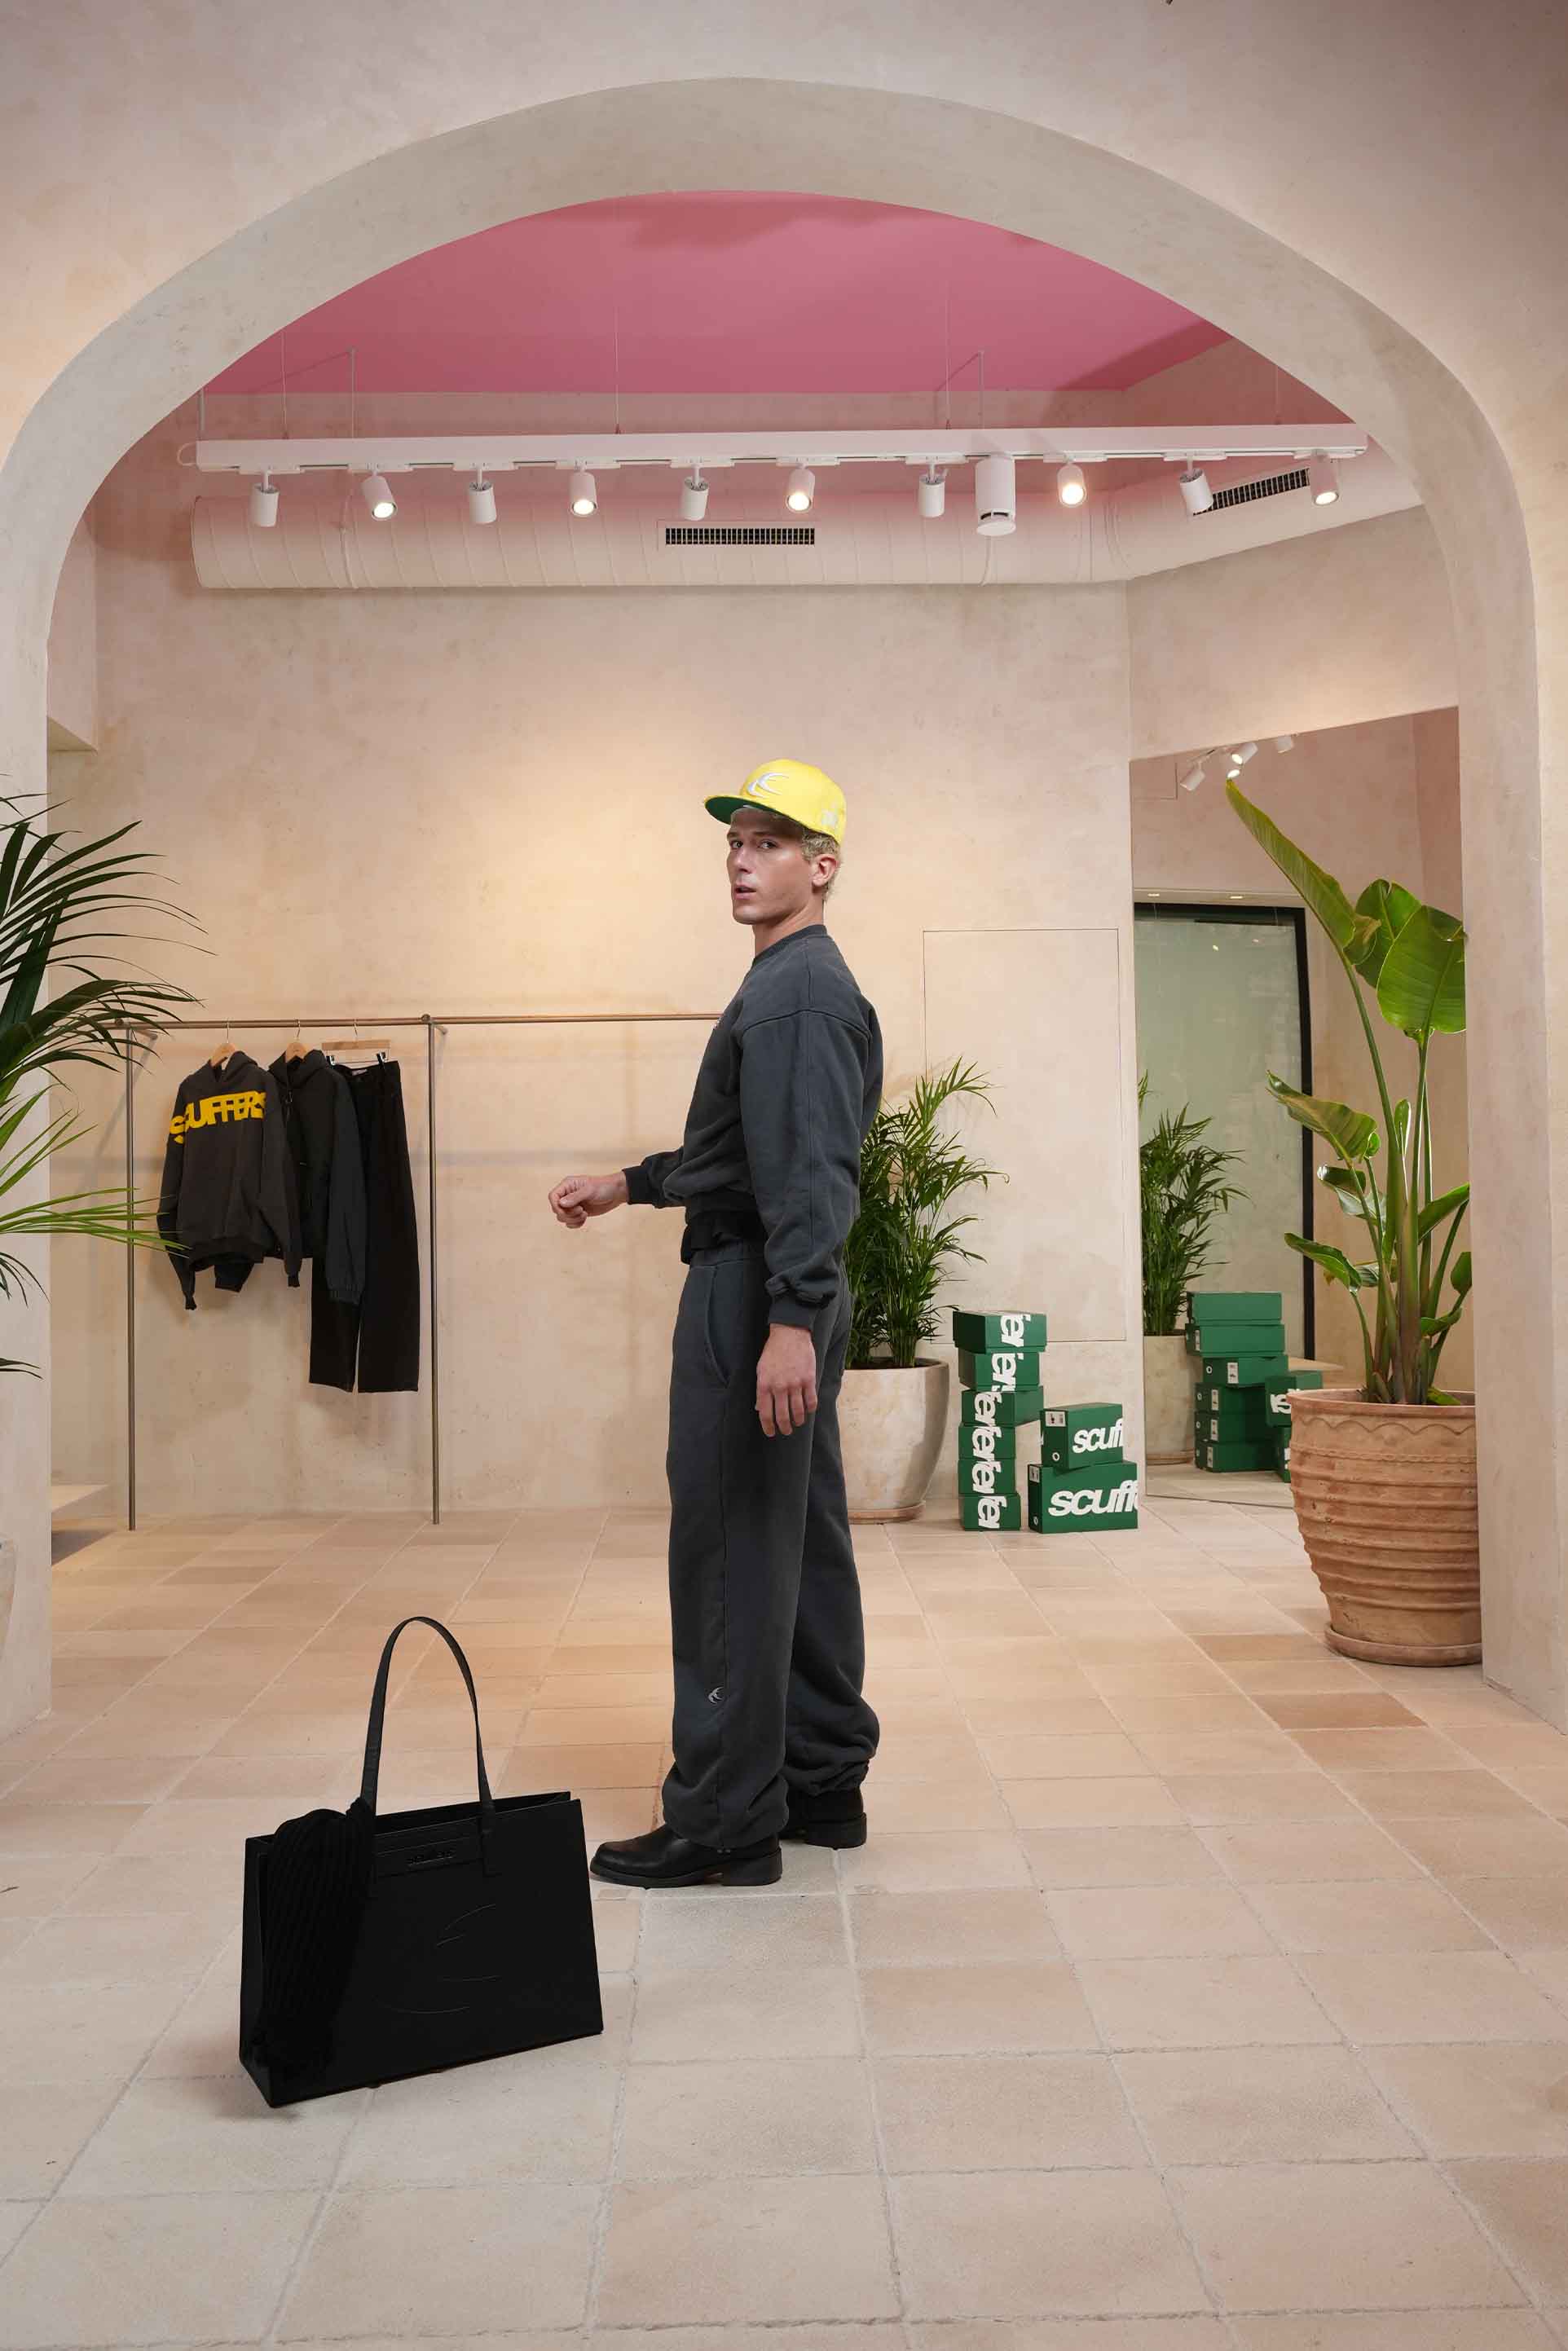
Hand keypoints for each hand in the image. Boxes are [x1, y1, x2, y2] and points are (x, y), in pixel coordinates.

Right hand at [548, 1171, 627, 1228]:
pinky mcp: (578, 1213)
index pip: (553, 1196)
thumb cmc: (604, 1187)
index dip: (556, 1206)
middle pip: (556, 1209)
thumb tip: (560, 1203)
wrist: (616, 1193)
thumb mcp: (590, 1190)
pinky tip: (585, 1219)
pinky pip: (570, 1222)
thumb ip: (575, 1197)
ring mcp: (573, 1205)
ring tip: (584, 1214)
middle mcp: (568, 1195)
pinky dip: (576, 1224)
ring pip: (562, 1217)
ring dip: (572, 1219)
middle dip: (567, 1214)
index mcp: (568, 1185)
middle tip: (581, 1211)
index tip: (568, 1209)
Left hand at [756, 1322, 818, 1436]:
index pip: (765, 1414)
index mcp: (764, 1384)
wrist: (789, 1334)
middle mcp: (779, 1386)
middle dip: (784, 1428)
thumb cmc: (773, 1352)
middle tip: (786, 1431)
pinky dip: (810, 1409)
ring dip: (798, 1421)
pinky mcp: (809, 1379)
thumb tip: (760, 1408)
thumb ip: (761, 1390)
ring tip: (798, 1423)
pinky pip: (811, 1401)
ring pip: (798, 1412)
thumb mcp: (761, 1370)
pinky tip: (808, 1410)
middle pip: (782, 1416)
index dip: (768, 1427)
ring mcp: (795, 1383)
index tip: (771, 1433)